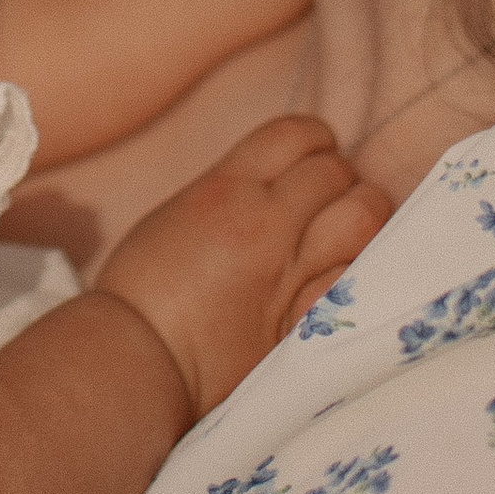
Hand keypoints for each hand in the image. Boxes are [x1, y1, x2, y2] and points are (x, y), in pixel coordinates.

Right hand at [93, 115, 385, 418]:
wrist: (133, 360)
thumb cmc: (139, 292)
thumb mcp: (177, 216)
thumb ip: (228, 195)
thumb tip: (268, 188)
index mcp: (226, 187)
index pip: (297, 133)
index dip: (316, 142)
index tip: (315, 161)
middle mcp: (264, 220)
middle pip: (336, 171)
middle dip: (340, 183)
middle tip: (328, 207)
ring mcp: (288, 271)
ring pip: (362, 217)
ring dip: (361, 220)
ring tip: (345, 237)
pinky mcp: (301, 320)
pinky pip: (354, 280)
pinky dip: (355, 273)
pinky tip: (341, 279)